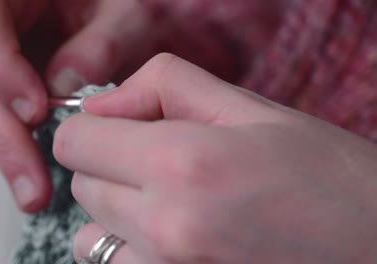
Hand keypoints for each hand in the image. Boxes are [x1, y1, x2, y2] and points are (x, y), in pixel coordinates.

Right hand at [0, 0, 188, 211]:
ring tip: (33, 171)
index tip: (36, 113)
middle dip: (2, 138)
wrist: (84, 9)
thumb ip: (102, 43)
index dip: (1, 69)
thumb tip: (68, 85)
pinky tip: (17, 146)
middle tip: (34, 187)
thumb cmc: (100, 4)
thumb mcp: (121, 12)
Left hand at [53, 54, 376, 262]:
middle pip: (82, 186)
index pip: (74, 142)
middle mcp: (165, 227)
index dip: (93, 127)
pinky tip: (176, 236)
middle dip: (109, 166)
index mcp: (181, 164)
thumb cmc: (324, 175)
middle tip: (160, 160)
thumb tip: (100, 104)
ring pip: (91, 236)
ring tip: (170, 203)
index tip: (119, 126)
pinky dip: (132, 249)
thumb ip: (161, 86)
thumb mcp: (248, 107)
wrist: (375, 249)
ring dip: (117, 213)